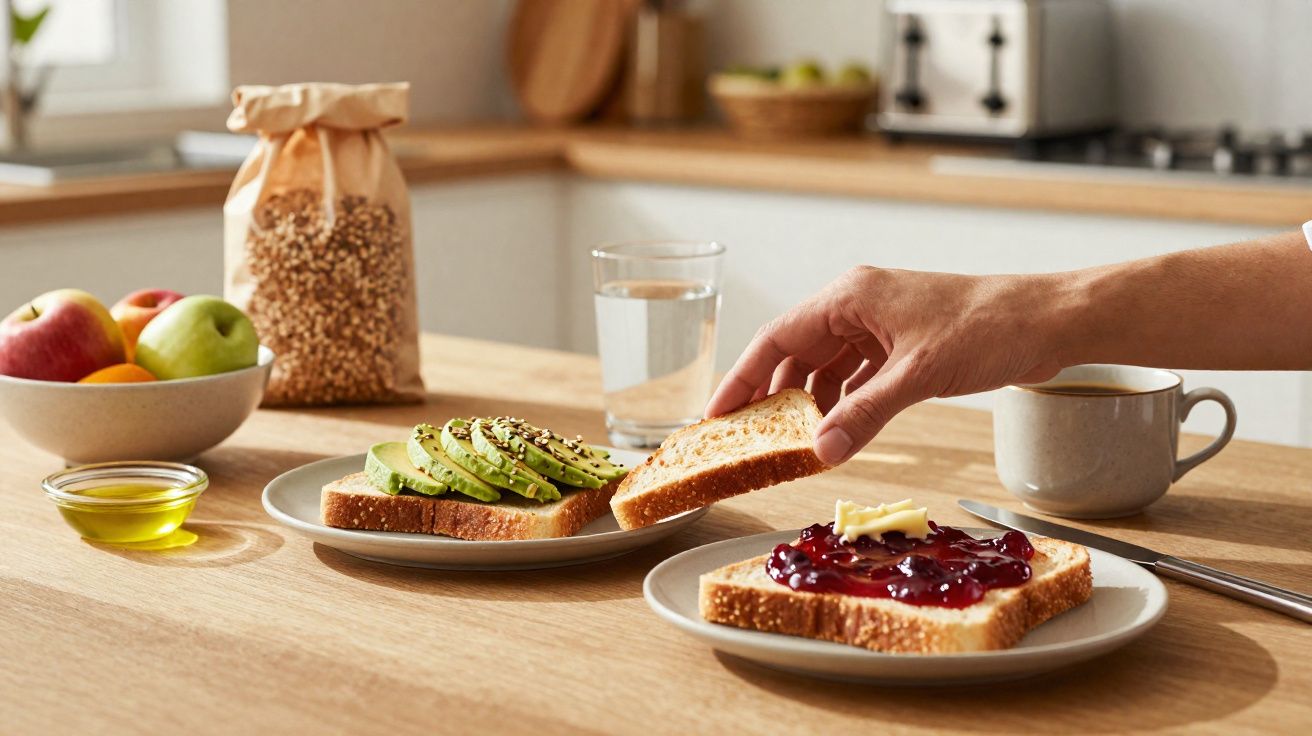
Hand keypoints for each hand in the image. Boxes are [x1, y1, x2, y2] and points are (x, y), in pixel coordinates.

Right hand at [704, 266, 1067, 465]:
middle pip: (796, 353)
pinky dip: (844, 404)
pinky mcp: (902, 345)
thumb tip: (821, 452)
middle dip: (774, 397)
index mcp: (850, 297)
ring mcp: (880, 325)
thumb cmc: (988, 328)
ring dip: (811, 404)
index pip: (777, 338)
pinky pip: (856, 376)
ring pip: (826, 367)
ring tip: (794, 443)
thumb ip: (865, 415)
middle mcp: (857, 306)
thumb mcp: (918, 376)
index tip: (718, 414)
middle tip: (751, 438)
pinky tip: (837, 431)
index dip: (742, 378)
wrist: (1047, 321)